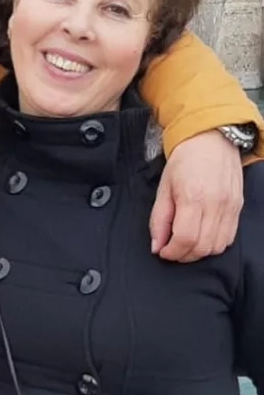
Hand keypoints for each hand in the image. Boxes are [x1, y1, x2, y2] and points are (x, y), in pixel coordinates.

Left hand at [149, 130, 243, 261]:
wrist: (211, 139)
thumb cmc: (184, 160)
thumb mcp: (163, 187)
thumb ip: (159, 218)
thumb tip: (157, 246)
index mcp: (193, 197)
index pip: (186, 238)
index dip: (172, 251)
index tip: (163, 251)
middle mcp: (216, 204)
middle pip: (202, 246)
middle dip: (184, 255)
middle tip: (172, 251)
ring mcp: (230, 207)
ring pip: (217, 246)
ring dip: (199, 252)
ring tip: (185, 245)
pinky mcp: (238, 208)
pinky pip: (229, 238)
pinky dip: (214, 244)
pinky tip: (202, 237)